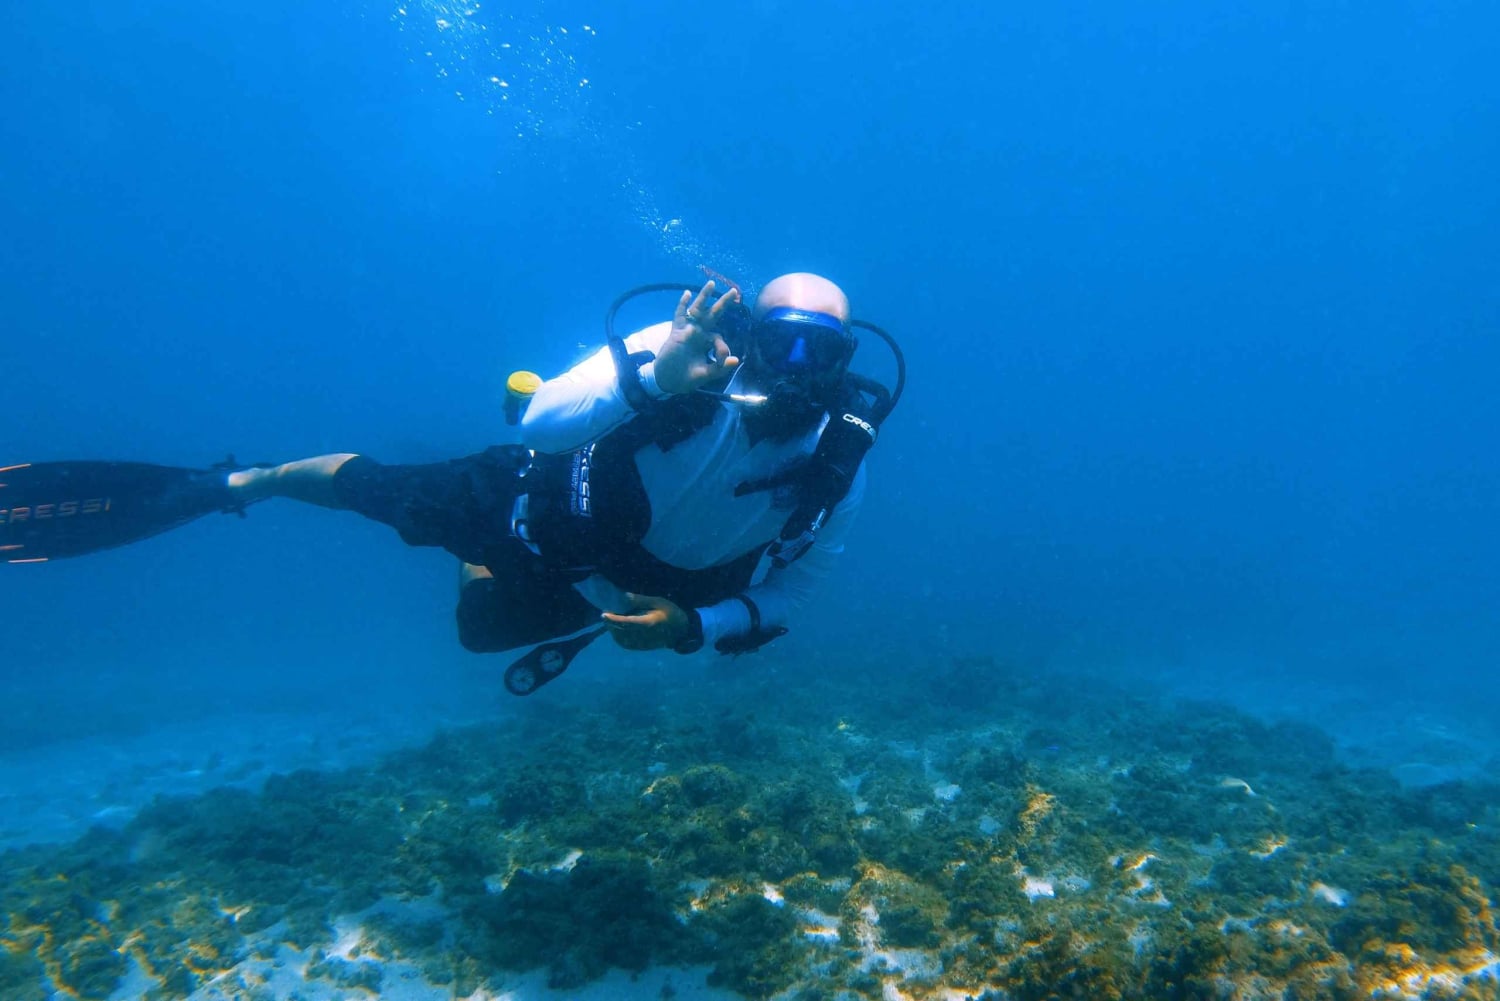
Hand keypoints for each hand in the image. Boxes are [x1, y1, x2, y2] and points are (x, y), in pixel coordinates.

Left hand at [602, 592, 689, 650]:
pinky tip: (617, 627)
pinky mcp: (641, 648)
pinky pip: (624, 643)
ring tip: (610, 619)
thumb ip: (639, 600)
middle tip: (606, 612)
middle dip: (610, 623)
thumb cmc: (670, 612)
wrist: (681, 630)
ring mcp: (642, 644)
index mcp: (649, 623)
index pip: (627, 622)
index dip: (614, 619)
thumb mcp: (657, 601)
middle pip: (621, 632)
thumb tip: (623, 597)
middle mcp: (644, 636)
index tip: (604, 614)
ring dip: (613, 630)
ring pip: (620, 639)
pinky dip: (617, 635)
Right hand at [652, 280, 741, 395]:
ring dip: (704, 297)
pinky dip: (683, 305)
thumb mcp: (706, 374)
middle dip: (723, 303)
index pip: (719, 339)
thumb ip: (720, 368)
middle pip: (713, 315)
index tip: (721, 360)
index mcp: (707, 343)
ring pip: (697, 310)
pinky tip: (687, 294)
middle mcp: (700, 334)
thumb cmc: (686, 377)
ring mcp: (688, 331)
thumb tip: (736, 360)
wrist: (667, 381)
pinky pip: (679, 316)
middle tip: (734, 291)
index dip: (723, 349)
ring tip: (712, 283)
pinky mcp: (676, 332)